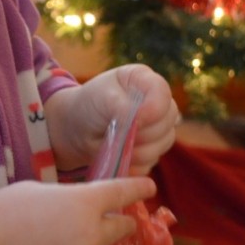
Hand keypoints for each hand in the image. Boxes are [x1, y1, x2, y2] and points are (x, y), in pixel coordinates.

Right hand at [0, 175, 156, 244]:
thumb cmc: (5, 209)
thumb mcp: (41, 191)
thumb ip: (69, 199)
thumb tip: (80, 210)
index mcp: (85, 202)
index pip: (123, 192)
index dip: (140, 188)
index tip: (149, 188)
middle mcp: (92, 234)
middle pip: (124, 229)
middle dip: (125, 226)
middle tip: (126, 228)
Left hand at [45, 64, 178, 173]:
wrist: (77, 128)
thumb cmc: (90, 105)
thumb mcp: (102, 97)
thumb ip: (123, 105)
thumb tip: (142, 119)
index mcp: (146, 81)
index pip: (163, 94)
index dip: (153, 109)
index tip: (135, 119)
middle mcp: (158, 103)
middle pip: (167, 123)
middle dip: (140, 131)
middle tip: (116, 129)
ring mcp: (159, 128)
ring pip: (162, 145)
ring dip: (135, 148)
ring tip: (114, 141)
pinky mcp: (153, 150)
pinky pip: (151, 162)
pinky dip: (132, 162)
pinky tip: (117, 153)